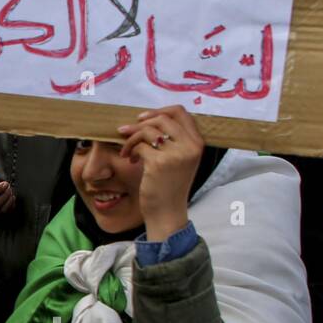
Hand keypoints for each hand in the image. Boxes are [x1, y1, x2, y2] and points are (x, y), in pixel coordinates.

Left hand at [118, 105, 204, 241]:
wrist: (167, 212)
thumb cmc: (169, 185)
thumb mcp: (179, 159)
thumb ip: (172, 139)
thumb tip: (146, 118)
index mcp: (197, 143)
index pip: (181, 112)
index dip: (159, 111)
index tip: (142, 118)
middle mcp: (190, 146)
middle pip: (162, 119)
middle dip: (139, 124)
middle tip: (126, 132)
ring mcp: (176, 154)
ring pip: (147, 130)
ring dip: (131, 138)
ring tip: (127, 150)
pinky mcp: (159, 163)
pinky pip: (139, 145)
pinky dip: (130, 150)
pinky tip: (130, 159)